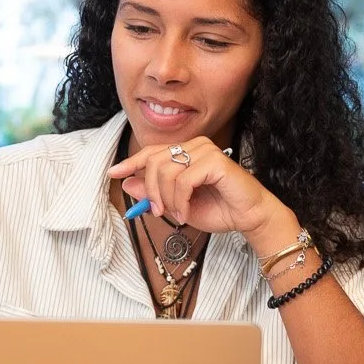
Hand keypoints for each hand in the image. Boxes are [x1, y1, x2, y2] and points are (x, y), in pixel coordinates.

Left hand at [107, 135, 294, 247]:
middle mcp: (195, 146)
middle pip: (154, 161)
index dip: (131, 162)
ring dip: (166, 199)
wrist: (249, 217)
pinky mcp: (215, 161)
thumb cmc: (219, 210)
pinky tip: (185, 213)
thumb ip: (153, 193)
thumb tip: (127, 182)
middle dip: (150, 190)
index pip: (152, 152)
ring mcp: (205, 150)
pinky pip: (183, 180)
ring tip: (176, 215)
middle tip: (156, 211)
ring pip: (166, 171)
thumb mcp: (177, 205)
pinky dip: (180, 201)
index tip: (114, 173)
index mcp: (186, 152)